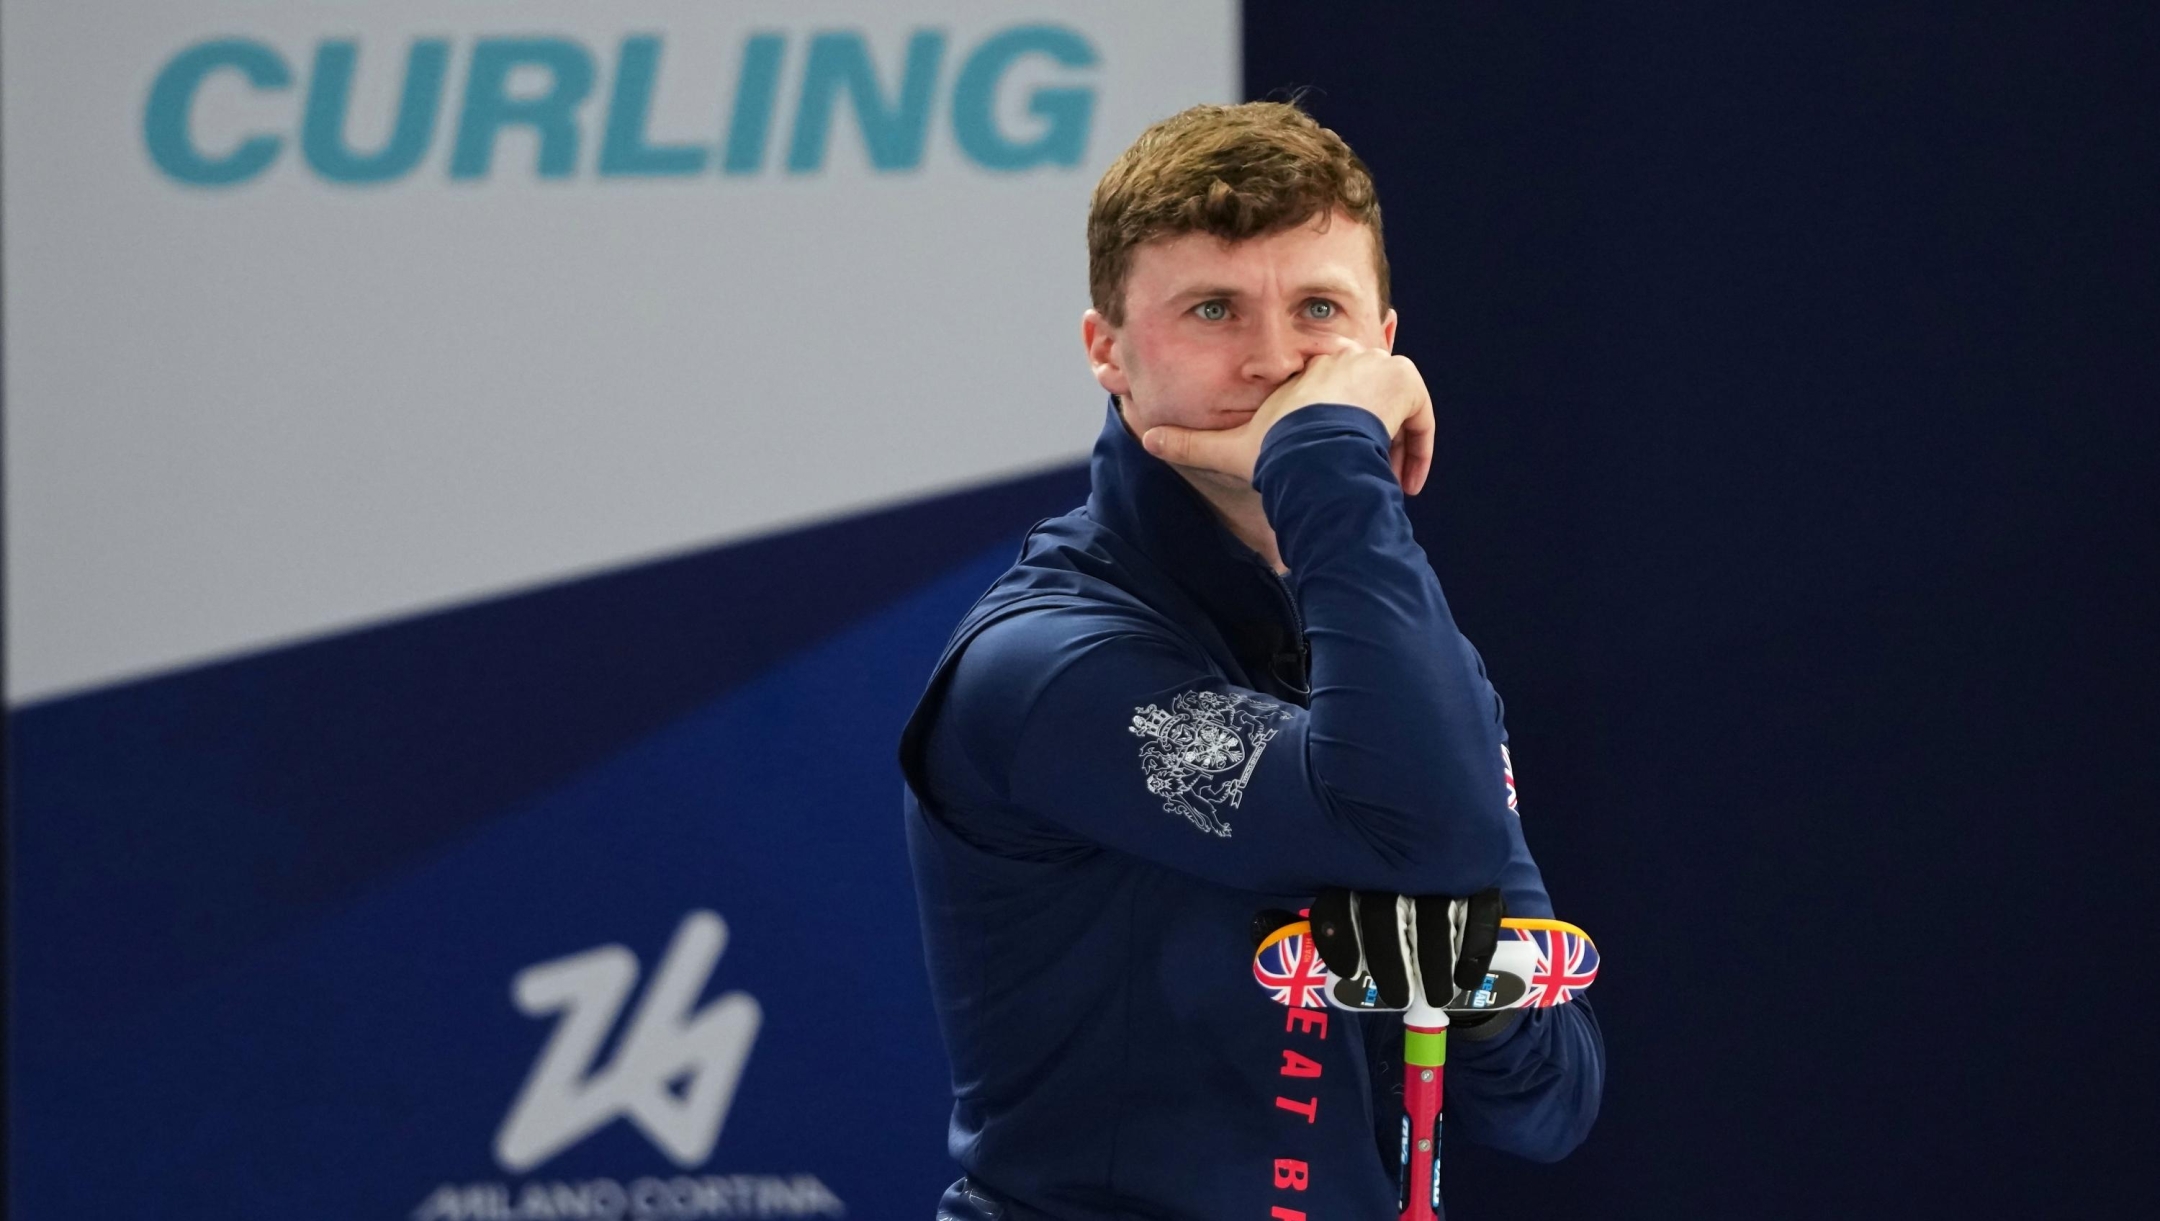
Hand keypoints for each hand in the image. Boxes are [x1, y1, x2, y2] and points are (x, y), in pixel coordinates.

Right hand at [1140, 344, 1436, 494]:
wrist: (1314, 453)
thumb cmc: (1274, 452)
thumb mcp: (1229, 448)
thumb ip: (1191, 444)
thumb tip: (1145, 438)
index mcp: (1308, 366)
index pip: (1328, 379)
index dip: (1334, 416)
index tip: (1332, 451)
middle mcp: (1345, 355)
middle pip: (1365, 388)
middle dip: (1367, 426)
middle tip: (1362, 468)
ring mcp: (1378, 364)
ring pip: (1395, 401)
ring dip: (1394, 438)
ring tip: (1382, 477)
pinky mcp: (1406, 381)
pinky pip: (1420, 411)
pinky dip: (1420, 443)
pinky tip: (1407, 479)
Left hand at [1304, 886, 1505, 1009]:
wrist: (1448, 921)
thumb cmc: (1387, 931)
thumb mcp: (1346, 929)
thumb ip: (1299, 929)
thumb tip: (1262, 926)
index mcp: (1353, 879)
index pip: (1337, 898)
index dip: (1338, 934)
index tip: (1349, 972)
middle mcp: (1393, 869)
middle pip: (1384, 907)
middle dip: (1389, 959)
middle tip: (1397, 997)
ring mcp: (1439, 874)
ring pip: (1432, 910)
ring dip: (1433, 960)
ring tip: (1436, 996)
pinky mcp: (1480, 885)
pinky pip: (1479, 911)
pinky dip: (1473, 947)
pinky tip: (1466, 978)